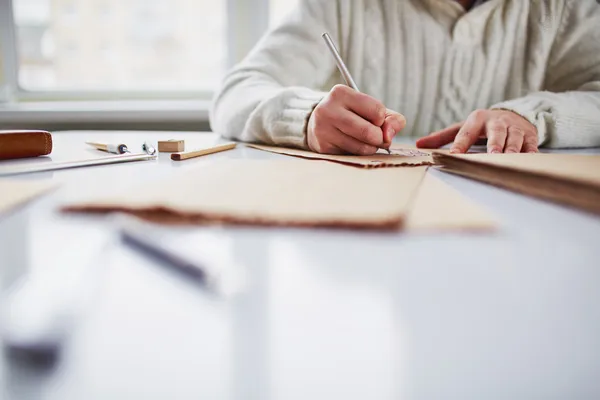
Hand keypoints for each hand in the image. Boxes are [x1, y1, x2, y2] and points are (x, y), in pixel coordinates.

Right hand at [307, 85, 405, 154]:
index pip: (377, 110)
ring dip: (370, 148)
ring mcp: (323, 130)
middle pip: (369, 132)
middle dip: (379, 138)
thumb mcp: (370, 108)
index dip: (381, 119)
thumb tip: (389, 137)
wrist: (317, 124)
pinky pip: (352, 156)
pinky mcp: (323, 147)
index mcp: (341, 93)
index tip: (374, 120)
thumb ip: (391, 119)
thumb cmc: (351, 114)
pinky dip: (358, 154)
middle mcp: (329, 110)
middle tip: (377, 138)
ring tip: (364, 142)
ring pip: (361, 148)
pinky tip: (351, 146)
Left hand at [416, 109, 538, 153]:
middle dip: (495, 142)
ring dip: (513, 148)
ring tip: (510, 159)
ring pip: (515, 137)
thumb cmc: (481, 125)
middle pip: (496, 132)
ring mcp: (515, 127)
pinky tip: (529, 160)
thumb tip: (418, 145)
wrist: (513, 114)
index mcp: (477, 119)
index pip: (466, 132)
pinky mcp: (530, 134)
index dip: (460, 143)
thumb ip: (441, 137)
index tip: (454, 155)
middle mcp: (497, 121)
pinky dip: (531, 152)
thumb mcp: (462, 127)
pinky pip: (532, 144)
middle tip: (493, 154)